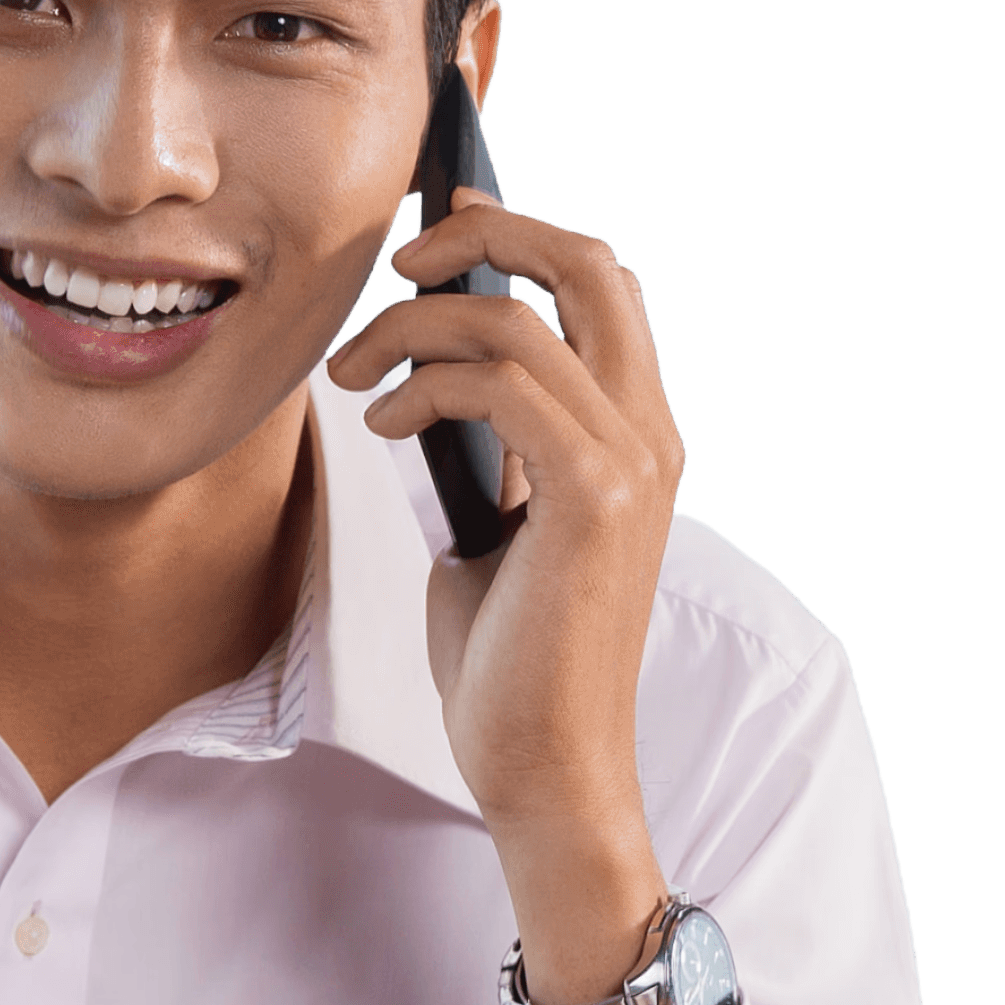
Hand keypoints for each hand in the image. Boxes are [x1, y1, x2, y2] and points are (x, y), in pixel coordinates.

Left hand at [326, 189, 683, 1004]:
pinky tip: (381, 426)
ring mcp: (633, 462)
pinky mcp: (595, 496)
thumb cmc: (509, 665)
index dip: (520, 236)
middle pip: (591, 264)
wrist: (545, 771)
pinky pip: (503, 383)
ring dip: (414, 328)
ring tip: (352, 378)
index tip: (435, 235)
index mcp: (636, 436)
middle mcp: (651, 434)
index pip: (599, 287)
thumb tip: (423, 391)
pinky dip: (425, 387)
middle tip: (399, 261)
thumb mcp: (491, 533)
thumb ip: (483, 454)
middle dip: (486, 233)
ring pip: (521, 318)